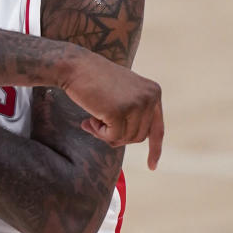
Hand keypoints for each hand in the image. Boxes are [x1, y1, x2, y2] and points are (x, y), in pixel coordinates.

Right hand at [59, 53, 163, 169]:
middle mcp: (150, 97)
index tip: (152, 166)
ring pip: (126, 138)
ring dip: (106, 134)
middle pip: (139, 136)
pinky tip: (89, 120)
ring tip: (92, 120)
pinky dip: (99, 133)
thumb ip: (133, 111)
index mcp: (153, 91)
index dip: (155, 149)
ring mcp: (136, 104)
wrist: (75, 66)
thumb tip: (134, 139)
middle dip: (118, 136)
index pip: (157, 127)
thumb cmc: (94, 80)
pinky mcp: (120, 111)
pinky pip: (113, 137)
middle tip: (97, 126)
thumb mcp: (122, 92)